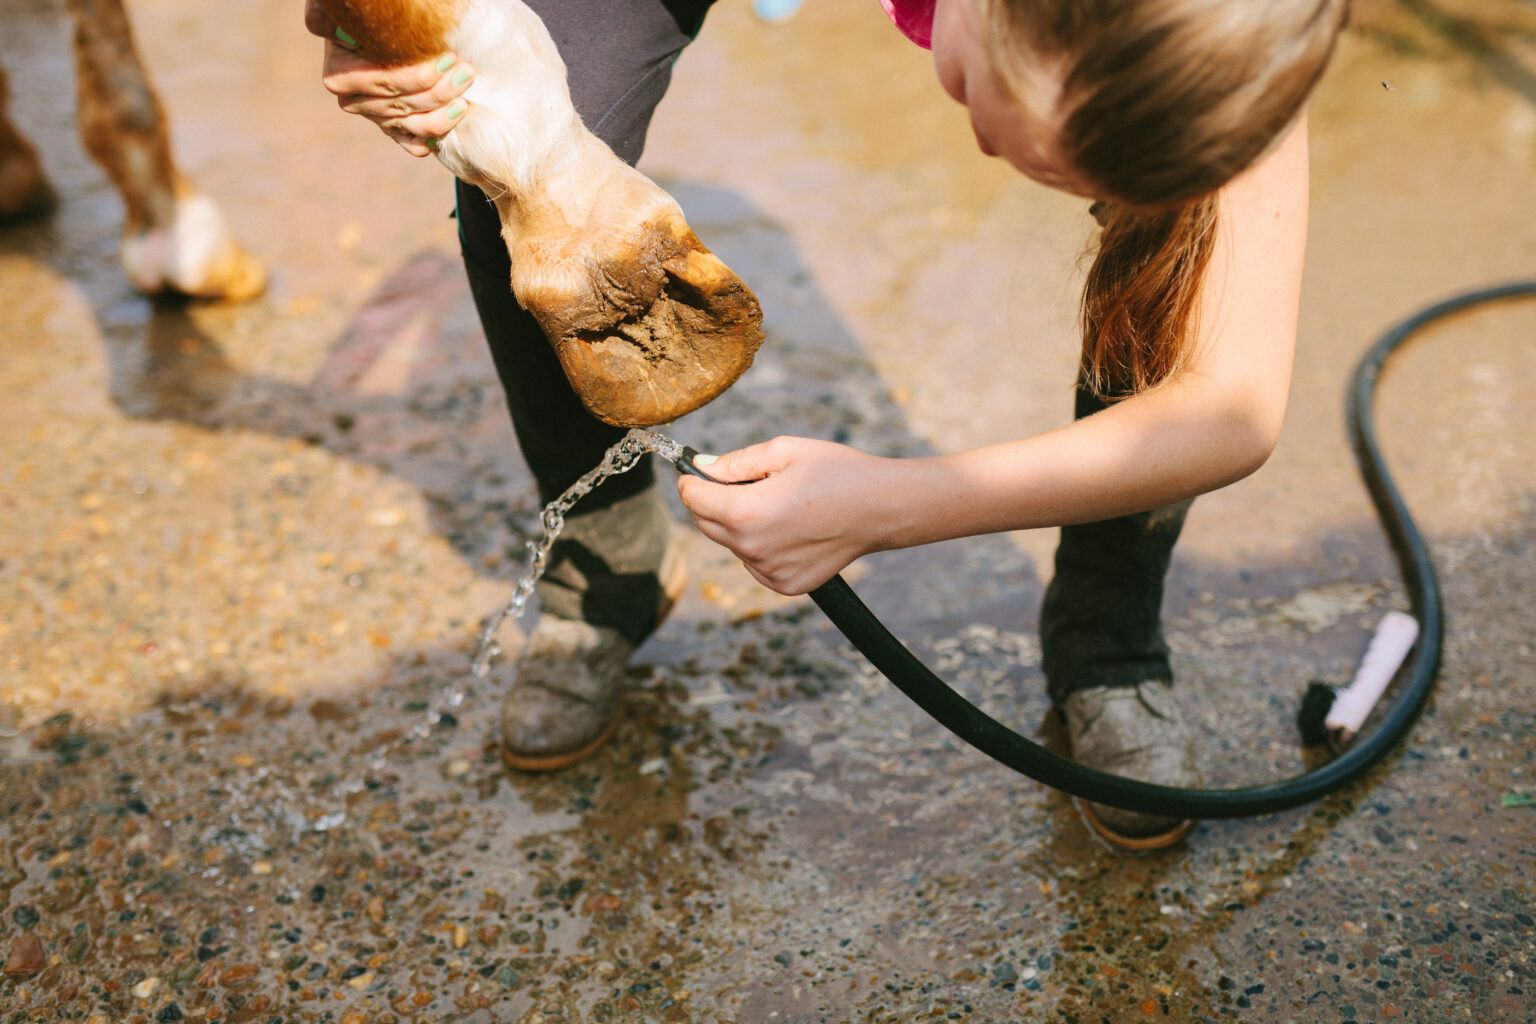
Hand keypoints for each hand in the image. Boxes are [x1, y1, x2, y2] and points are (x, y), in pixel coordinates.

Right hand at [305, 0, 474, 156]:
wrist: (380, 29)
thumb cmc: (371, 13)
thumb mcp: (351, 11)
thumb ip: (331, 18)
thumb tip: (325, 28)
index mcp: (339, 73)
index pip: (386, 83)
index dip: (420, 74)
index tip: (449, 57)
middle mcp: (352, 100)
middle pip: (403, 104)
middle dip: (440, 90)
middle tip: (466, 71)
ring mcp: (372, 116)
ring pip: (412, 125)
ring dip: (444, 113)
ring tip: (465, 92)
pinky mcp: (390, 127)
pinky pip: (413, 143)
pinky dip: (433, 136)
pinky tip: (453, 119)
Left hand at [676, 437, 902, 595]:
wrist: (881, 508)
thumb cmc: (836, 472)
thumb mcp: (783, 451)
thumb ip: (736, 461)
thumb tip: (702, 467)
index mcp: (746, 512)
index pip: (693, 498)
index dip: (691, 481)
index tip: (696, 472)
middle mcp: (751, 548)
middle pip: (706, 524)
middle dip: (713, 502)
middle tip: (744, 484)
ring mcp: (768, 571)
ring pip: (732, 544)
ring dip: (740, 525)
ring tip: (779, 505)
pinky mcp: (785, 585)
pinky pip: (755, 563)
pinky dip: (762, 547)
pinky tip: (791, 529)